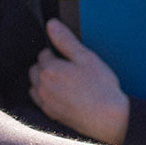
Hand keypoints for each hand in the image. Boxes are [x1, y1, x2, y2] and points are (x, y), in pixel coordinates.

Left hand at [29, 19, 129, 144]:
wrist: (109, 119)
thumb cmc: (101, 88)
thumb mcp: (86, 58)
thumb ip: (66, 40)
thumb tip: (51, 25)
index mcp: (49, 69)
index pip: (44, 53)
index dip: (58, 54)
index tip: (72, 59)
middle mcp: (42, 86)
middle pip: (36, 69)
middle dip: (48, 66)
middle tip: (69, 70)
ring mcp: (46, 102)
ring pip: (36, 86)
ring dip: (45, 81)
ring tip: (65, 83)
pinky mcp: (51, 115)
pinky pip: (41, 101)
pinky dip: (47, 96)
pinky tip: (64, 96)